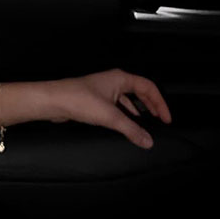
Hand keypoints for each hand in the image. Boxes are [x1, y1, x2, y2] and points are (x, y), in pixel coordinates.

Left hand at [48, 68, 171, 148]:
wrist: (53, 101)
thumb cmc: (77, 99)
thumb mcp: (109, 116)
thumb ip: (131, 129)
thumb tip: (147, 140)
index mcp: (120, 78)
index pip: (149, 87)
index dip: (160, 103)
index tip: (166, 118)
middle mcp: (113, 81)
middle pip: (140, 92)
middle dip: (152, 106)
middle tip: (161, 121)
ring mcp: (104, 90)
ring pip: (127, 99)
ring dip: (138, 111)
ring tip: (146, 125)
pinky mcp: (95, 100)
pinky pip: (117, 106)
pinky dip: (125, 115)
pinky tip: (126, 124)